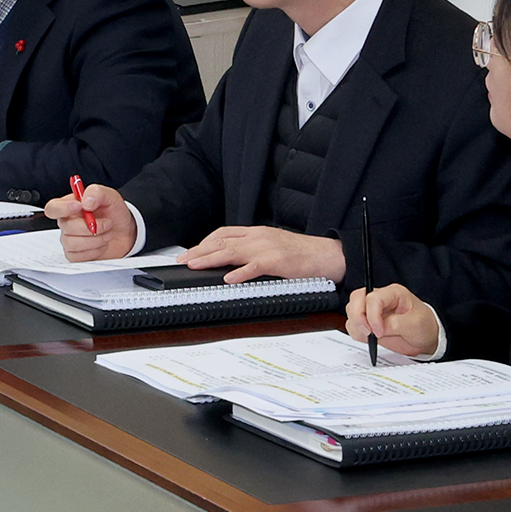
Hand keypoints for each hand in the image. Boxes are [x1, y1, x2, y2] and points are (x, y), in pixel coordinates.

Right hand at [38, 183, 135, 261]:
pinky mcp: (76, 255)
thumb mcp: (110, 196)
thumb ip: (97, 192)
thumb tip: (85, 201)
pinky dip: (94, 251)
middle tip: (107, 223)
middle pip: (65, 227)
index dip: (63, 208)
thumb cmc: (114, 213)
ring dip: (95, 239)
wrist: (125, 232)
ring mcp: (70, 240)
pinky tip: (101, 244)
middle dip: (90, 226)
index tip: (80, 207)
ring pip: (72, 243)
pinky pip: (78, 256)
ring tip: (107, 234)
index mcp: (71, 206)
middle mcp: (68, 223)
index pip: (53, 208)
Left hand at [183, 224, 344, 284]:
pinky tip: (228, 278)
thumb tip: (231, 261)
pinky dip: (240, 273)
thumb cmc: (301, 254)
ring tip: (195, 266)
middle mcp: (259, 237)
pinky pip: (255, 267)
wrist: (327, 255)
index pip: (223, 233)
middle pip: (222, 241)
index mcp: (257, 232)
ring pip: (232, 251)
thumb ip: (253, 249)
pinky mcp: (278, 262)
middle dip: (200, 251)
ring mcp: (267, 248)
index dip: (204, 242)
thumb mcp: (272, 245)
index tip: (191, 252)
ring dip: (210, 259)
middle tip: (184, 261)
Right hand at [347, 282, 440, 356]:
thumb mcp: (415, 324)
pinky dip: (357, 333)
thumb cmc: (424, 326)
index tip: (379, 332)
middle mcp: (380, 299)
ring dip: (357, 326)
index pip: (373, 298)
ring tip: (372, 337)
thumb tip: (378, 329)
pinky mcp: (368, 322)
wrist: (425, 338)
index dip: (373, 315)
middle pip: (356, 299)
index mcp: (393, 293)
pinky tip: (370, 338)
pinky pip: (353, 325)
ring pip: (351, 311)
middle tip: (369, 332)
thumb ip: (395, 324)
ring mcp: (372, 310)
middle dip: (358, 317)